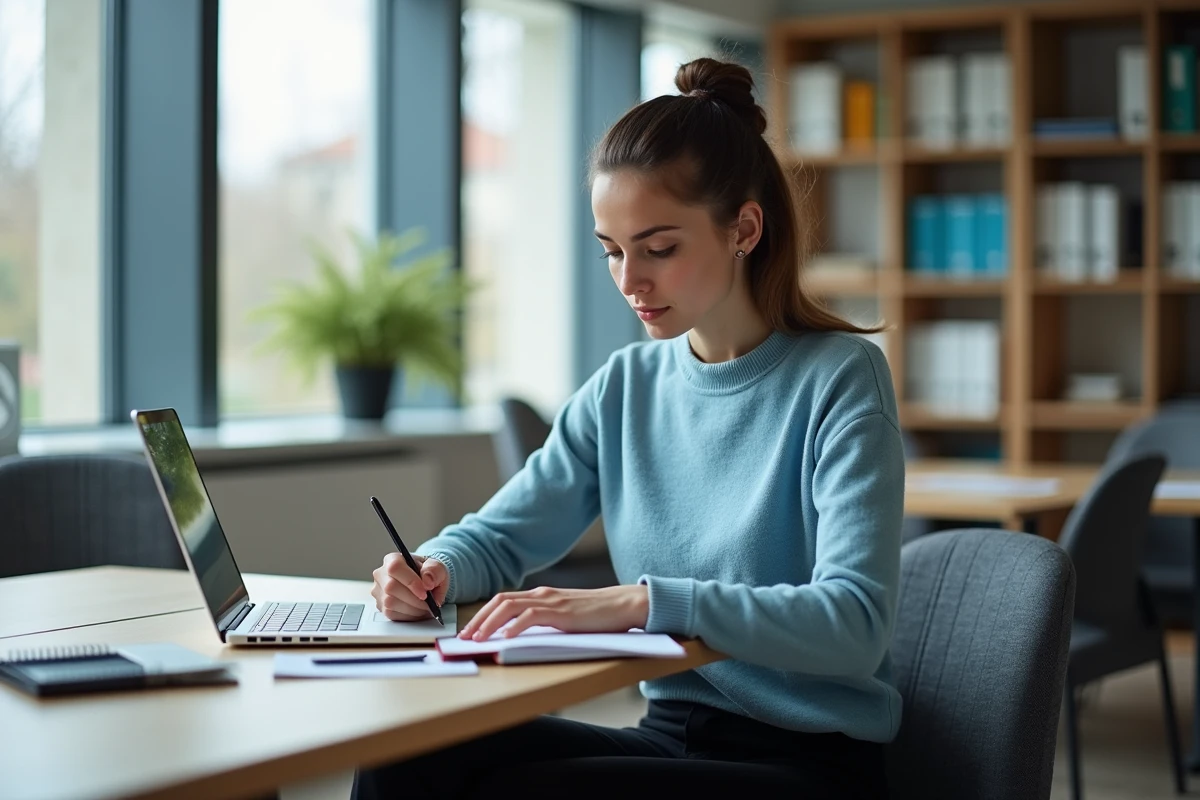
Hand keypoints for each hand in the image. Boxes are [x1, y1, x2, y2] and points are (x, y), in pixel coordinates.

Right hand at [372, 553, 448, 621]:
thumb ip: (435, 570)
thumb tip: (427, 582)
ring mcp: (379, 591)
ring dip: (413, 609)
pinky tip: (418, 610)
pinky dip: (409, 615)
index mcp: (393, 559)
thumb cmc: (428, 573)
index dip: (410, 581)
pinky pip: (392, 614)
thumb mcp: (437, 567)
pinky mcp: (381, 606)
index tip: (425, 593)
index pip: (395, 568)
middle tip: (430, 603)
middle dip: (414, 599)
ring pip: (390, 603)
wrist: (425, 583)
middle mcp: (381, 574)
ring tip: (426, 607)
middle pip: (390, 587)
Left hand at [458, 585, 649, 640]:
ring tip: (477, 640)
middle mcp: (543, 594)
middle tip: (464, 638)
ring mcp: (552, 602)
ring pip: (510, 607)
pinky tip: (505, 638)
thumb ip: (546, 622)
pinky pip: (532, 616)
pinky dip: (515, 626)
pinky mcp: (562, 613)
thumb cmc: (599, 615)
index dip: (482, 614)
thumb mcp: (566, 617)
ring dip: (489, 623)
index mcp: (542, 595)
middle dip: (478, 619)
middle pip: (499, 601)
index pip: (503, 600)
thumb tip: (521, 638)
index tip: (469, 631)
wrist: (625, 604)